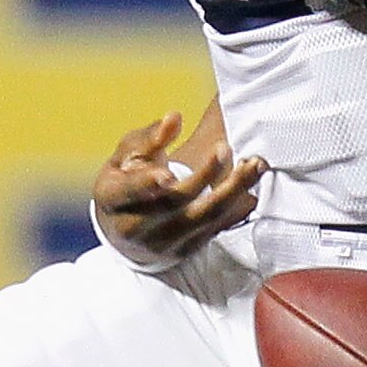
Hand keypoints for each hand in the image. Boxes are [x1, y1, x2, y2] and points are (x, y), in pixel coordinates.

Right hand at [93, 113, 266, 271]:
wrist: (124, 231)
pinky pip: (218, 228)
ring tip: (255, 164)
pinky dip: (238, 208)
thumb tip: (174, 119)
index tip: (169, 176)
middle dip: (204, 176)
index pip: (130, 191)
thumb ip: (149, 138)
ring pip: (204, 218)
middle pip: (175, 203)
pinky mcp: (187, 248)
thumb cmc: (125, 181)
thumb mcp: (126, 156)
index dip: (147, 185)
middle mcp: (135, 226)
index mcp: (112, 198)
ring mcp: (163, 242)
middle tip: (225, 148)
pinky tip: (254, 187)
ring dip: (233, 190)